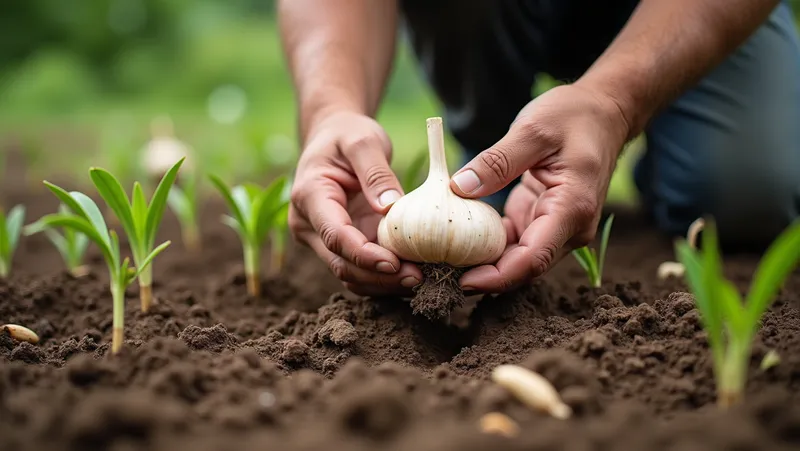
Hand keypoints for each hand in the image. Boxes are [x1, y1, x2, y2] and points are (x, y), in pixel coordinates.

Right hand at [289, 111, 422, 295]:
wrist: (333, 137)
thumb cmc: (347, 134)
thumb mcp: (363, 140)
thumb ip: (375, 171)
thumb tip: (389, 207)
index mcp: (309, 196)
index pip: (335, 236)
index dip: (364, 255)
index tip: (395, 263)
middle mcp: (309, 224)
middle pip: (341, 263)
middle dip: (379, 276)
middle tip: (418, 277)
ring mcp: (322, 238)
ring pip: (349, 274)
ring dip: (382, 283)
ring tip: (420, 279)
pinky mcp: (341, 244)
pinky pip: (359, 270)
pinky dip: (383, 278)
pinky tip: (411, 275)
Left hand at [450, 84, 630, 291]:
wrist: (604, 112)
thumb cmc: (574, 116)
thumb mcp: (532, 130)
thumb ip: (497, 161)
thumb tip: (459, 188)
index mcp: (571, 209)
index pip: (533, 260)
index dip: (497, 277)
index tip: (462, 281)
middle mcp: (569, 227)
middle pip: (524, 268)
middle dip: (484, 276)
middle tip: (440, 272)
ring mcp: (556, 227)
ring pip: (517, 259)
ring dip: (483, 262)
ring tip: (443, 259)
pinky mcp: (540, 219)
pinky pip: (512, 242)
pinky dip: (487, 244)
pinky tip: (458, 239)